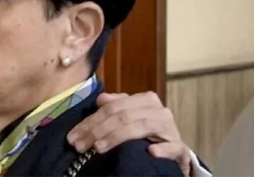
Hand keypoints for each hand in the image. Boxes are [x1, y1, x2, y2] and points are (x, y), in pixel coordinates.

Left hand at [67, 92, 191, 176]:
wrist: (174, 151)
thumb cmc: (147, 132)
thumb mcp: (129, 117)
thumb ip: (115, 107)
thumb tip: (101, 100)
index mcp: (145, 100)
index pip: (113, 108)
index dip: (91, 121)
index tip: (73, 136)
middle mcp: (159, 111)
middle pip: (122, 117)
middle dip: (97, 131)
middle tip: (80, 145)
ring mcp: (170, 129)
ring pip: (140, 128)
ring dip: (117, 138)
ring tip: (98, 148)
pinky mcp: (180, 148)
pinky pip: (172, 147)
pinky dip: (162, 149)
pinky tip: (150, 152)